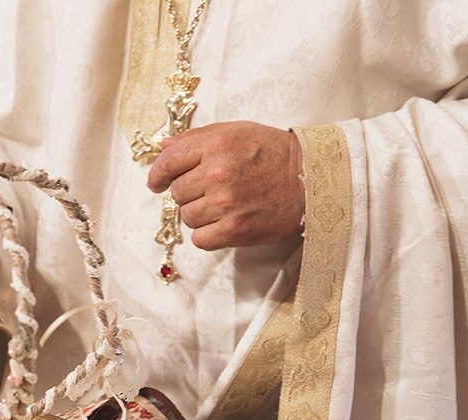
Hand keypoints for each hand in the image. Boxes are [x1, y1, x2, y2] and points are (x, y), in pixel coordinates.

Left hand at [147, 120, 304, 250]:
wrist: (311, 180)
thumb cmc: (274, 153)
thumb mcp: (237, 131)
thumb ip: (198, 138)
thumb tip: (164, 147)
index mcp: (216, 145)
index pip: (169, 161)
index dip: (158, 174)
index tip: (156, 183)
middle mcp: (218, 173)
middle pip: (177, 192)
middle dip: (187, 193)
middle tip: (208, 192)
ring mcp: (226, 203)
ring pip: (188, 217)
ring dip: (199, 214)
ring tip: (222, 206)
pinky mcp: (235, 230)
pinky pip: (200, 239)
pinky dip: (208, 235)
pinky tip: (224, 224)